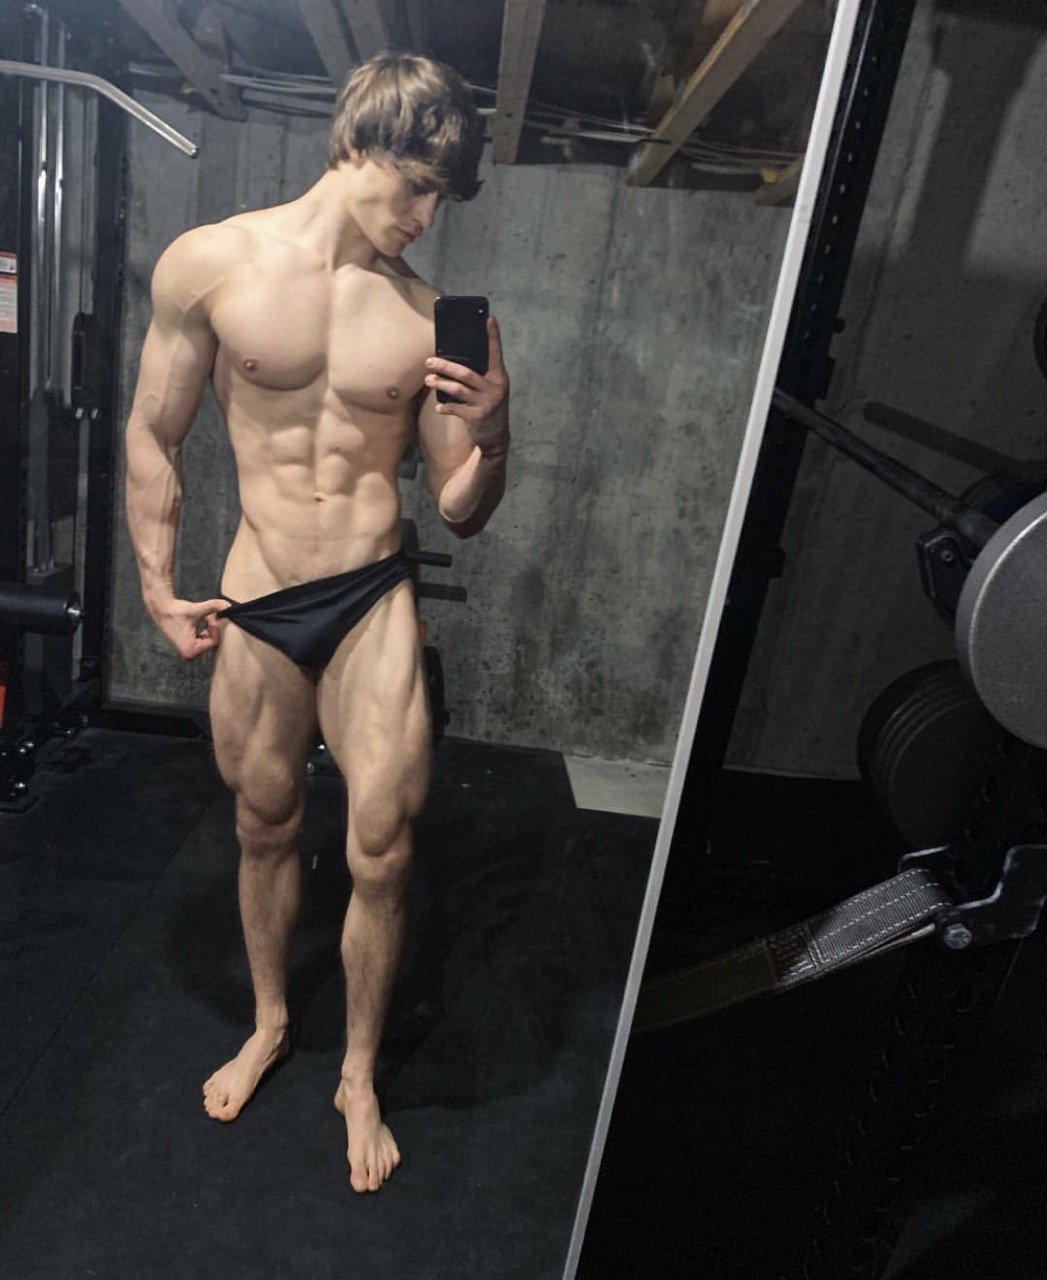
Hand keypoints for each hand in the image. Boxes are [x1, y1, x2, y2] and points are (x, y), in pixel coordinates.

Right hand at [146, 593, 227, 660]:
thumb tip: (229, 605)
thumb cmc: (177, 610)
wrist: (162, 609)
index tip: (209, 616)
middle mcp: (188, 655)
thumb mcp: (196, 609)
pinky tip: (198, 623)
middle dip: (212, 629)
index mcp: (190, 650)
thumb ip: (213, 606)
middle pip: (212, 642)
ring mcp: (187, 652)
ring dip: (208, 629)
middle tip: (207, 616)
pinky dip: (204, 632)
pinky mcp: (187, 648)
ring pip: (209, 641)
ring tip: (203, 618)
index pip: (214, 641)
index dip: (214, 627)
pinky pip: (203, 641)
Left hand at [425, 315, 509, 456]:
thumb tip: (456, 360)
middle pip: (466, 373)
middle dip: (445, 366)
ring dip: (440, 383)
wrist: (497, 438)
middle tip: (429, 361)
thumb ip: (481, 376)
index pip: (496, 353)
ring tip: (429, 379)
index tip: (489, 319)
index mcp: (499, 378)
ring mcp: (485, 403)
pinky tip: (438, 407)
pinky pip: (455, 409)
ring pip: (458, 389)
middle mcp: (494, 389)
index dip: (493, 336)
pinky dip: (445, 407)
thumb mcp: (492, 390)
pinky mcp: (476, 417)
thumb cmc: (490, 407)